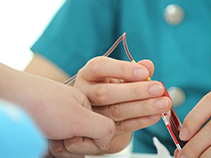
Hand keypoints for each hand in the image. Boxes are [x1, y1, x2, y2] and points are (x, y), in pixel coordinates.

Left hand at [0, 63, 115, 156]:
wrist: (6, 98)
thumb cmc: (39, 102)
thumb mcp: (78, 116)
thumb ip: (102, 127)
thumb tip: (107, 141)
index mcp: (86, 109)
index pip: (100, 135)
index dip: (88, 141)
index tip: (74, 134)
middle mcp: (73, 119)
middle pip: (84, 147)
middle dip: (70, 147)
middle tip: (58, 134)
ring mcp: (59, 128)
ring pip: (68, 153)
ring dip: (57, 150)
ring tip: (46, 135)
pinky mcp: (46, 137)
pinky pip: (55, 153)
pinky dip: (47, 151)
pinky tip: (40, 140)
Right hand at [49, 56, 171, 156]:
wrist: (100, 112)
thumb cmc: (111, 87)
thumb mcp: (118, 76)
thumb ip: (133, 70)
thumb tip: (148, 65)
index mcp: (88, 74)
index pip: (99, 67)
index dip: (122, 69)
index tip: (145, 72)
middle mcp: (84, 94)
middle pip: (106, 93)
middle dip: (135, 91)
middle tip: (159, 89)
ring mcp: (91, 115)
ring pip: (115, 111)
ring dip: (142, 107)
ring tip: (163, 103)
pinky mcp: (100, 132)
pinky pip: (121, 127)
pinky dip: (140, 121)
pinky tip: (155, 115)